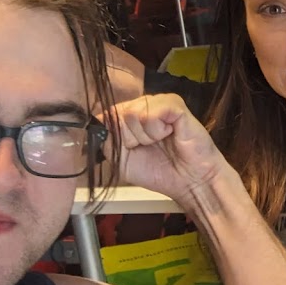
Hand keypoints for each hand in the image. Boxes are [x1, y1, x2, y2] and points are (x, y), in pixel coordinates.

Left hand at [109, 93, 228, 204]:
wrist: (190, 182)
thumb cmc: (160, 171)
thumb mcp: (122, 161)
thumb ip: (107, 141)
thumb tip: (95, 123)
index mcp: (130, 116)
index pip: (106, 115)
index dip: (114, 134)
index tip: (131, 149)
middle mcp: (143, 105)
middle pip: (117, 114)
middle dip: (129, 138)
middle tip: (149, 147)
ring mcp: (159, 102)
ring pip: (132, 113)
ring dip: (145, 136)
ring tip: (161, 141)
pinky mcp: (174, 104)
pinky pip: (151, 113)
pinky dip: (157, 130)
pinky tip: (170, 134)